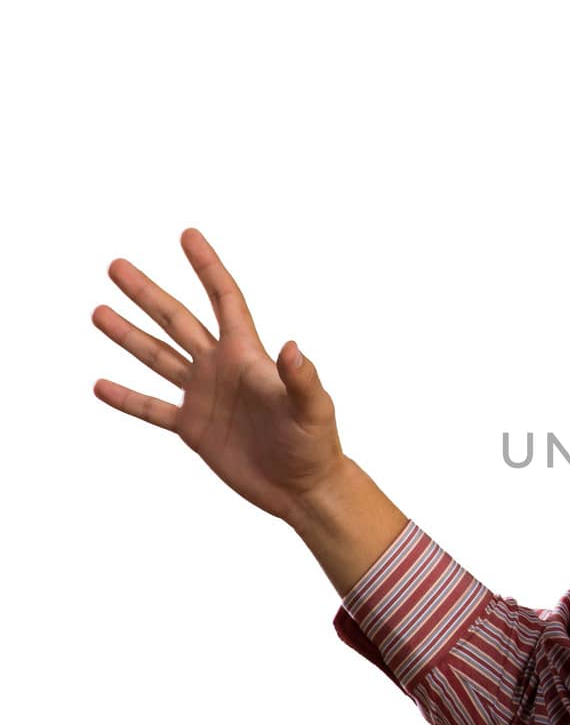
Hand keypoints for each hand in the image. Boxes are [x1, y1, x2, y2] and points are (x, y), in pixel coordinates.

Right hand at [92, 227, 347, 522]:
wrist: (303, 489)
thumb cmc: (316, 446)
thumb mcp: (313, 409)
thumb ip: (302, 379)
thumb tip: (293, 348)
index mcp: (248, 356)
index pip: (224, 299)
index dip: (207, 267)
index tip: (187, 235)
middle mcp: (221, 369)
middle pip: (177, 321)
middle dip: (148, 293)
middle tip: (116, 265)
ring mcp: (204, 397)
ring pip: (158, 358)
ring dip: (129, 337)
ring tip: (99, 311)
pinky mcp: (194, 429)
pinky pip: (153, 409)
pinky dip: (127, 399)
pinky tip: (100, 385)